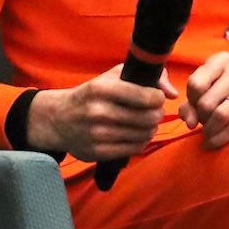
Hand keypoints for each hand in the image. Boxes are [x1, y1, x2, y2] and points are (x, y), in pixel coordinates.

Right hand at [27, 66, 176, 162]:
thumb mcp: (113, 77)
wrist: (57, 119)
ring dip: (150, 129)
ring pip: (144, 134)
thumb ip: (147, 77)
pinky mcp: (97, 152)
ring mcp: (97, 134)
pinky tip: (135, 135)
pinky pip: (134, 149)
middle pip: (150, 118)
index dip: (158, 98)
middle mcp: (98, 112)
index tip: (154, 98)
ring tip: (144, 123)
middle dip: (156, 114)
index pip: (148, 97)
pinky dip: (140, 142)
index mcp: (102, 89)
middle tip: (151, 112)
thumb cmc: (92, 95)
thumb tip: (172, 94)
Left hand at [180, 52, 228, 149]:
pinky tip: (213, 142)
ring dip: (209, 130)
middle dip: (201, 118)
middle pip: (206, 102)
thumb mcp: (210, 89)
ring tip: (208, 134)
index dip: (191, 102)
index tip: (196, 109)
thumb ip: (191, 104)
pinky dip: (220, 138)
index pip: (195, 84)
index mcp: (222, 60)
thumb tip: (189, 122)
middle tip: (204, 123)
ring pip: (220, 115)